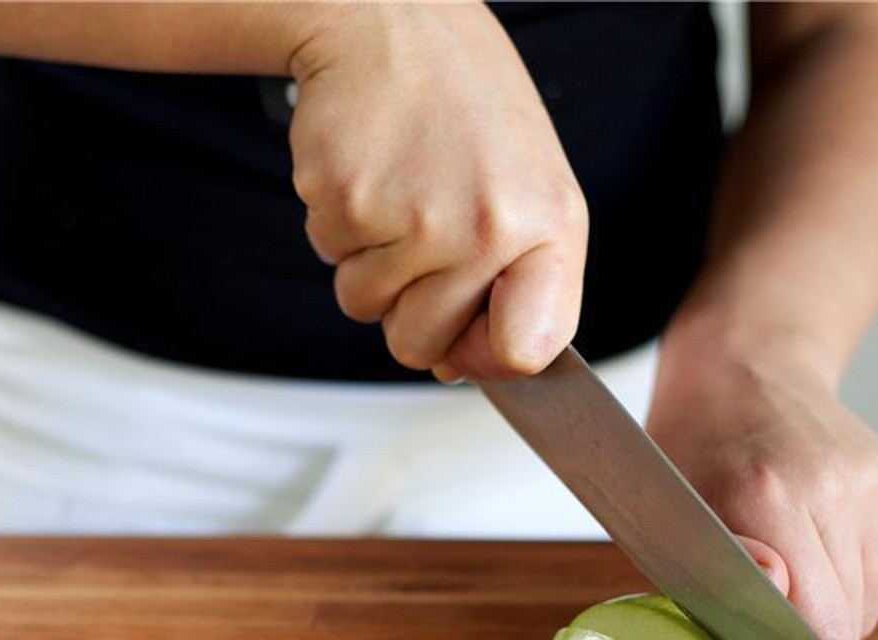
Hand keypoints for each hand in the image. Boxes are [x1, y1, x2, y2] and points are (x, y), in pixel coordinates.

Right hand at [287, 5, 586, 380]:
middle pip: (420, 346)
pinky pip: (330, 259)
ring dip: (370, 264)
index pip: (526, 352)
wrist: (391, 20)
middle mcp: (485, 228)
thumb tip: (457, 368)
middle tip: (424, 233)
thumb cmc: (466, 106)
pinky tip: (370, 172)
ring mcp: (414, 219)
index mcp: (546, 226)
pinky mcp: (347, 202)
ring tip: (399, 192)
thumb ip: (518, 284)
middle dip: (409, 308)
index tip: (477, 331)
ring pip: (365, 307)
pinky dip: (339, 226)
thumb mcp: (530, 188)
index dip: (488, 357)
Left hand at [646, 347, 877, 639]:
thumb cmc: (688, 448)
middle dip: (807, 634)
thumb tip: (778, 600)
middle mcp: (836, 488)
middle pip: (850, 622)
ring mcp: (875, 481)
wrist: (743, 368)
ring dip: (831, 604)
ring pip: (872, 601)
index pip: (819, 624)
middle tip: (762, 607)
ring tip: (787, 565)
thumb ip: (714, 572)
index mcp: (770, 496)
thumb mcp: (666, 515)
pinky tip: (811, 537)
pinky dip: (850, 571)